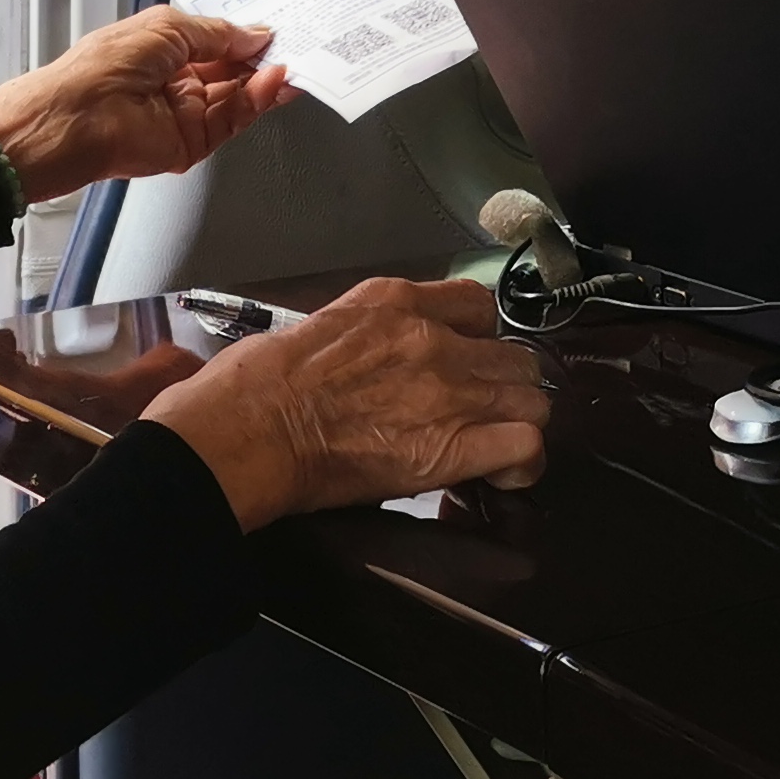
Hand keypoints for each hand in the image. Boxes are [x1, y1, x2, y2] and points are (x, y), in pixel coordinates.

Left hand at [0, 5, 294, 201]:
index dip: (243, 34)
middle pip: (231, 70)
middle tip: (292, 43)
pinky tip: (274, 81)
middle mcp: (174, 81)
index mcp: (162, 49)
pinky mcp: (192, 143)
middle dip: (261, 57)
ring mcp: (184, 114)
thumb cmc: (102, 68)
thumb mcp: (168, 27)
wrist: (76, 119)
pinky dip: (257, 101)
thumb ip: (217, 33)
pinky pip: (233, 120)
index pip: (214, 42)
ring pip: (238, 97)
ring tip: (290, 60)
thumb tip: (252, 34)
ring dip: (266, 79)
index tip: (274, 27)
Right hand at [144, 276, 552, 528]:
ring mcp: (448, 391)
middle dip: (504, 386)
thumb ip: (363, 335)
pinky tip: (499, 476)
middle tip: (481, 414)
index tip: (467, 362)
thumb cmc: (256, 385)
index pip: (476, 305)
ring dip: (516, 424)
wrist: (248, 432)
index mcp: (395, 302)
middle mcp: (432, 338)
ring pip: (532, 399)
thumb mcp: (316, 328)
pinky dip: (522, 464)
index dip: (479, 339)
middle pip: (514, 356)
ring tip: (493, 448)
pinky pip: (526, 446)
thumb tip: (368, 358)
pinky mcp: (451, 447)